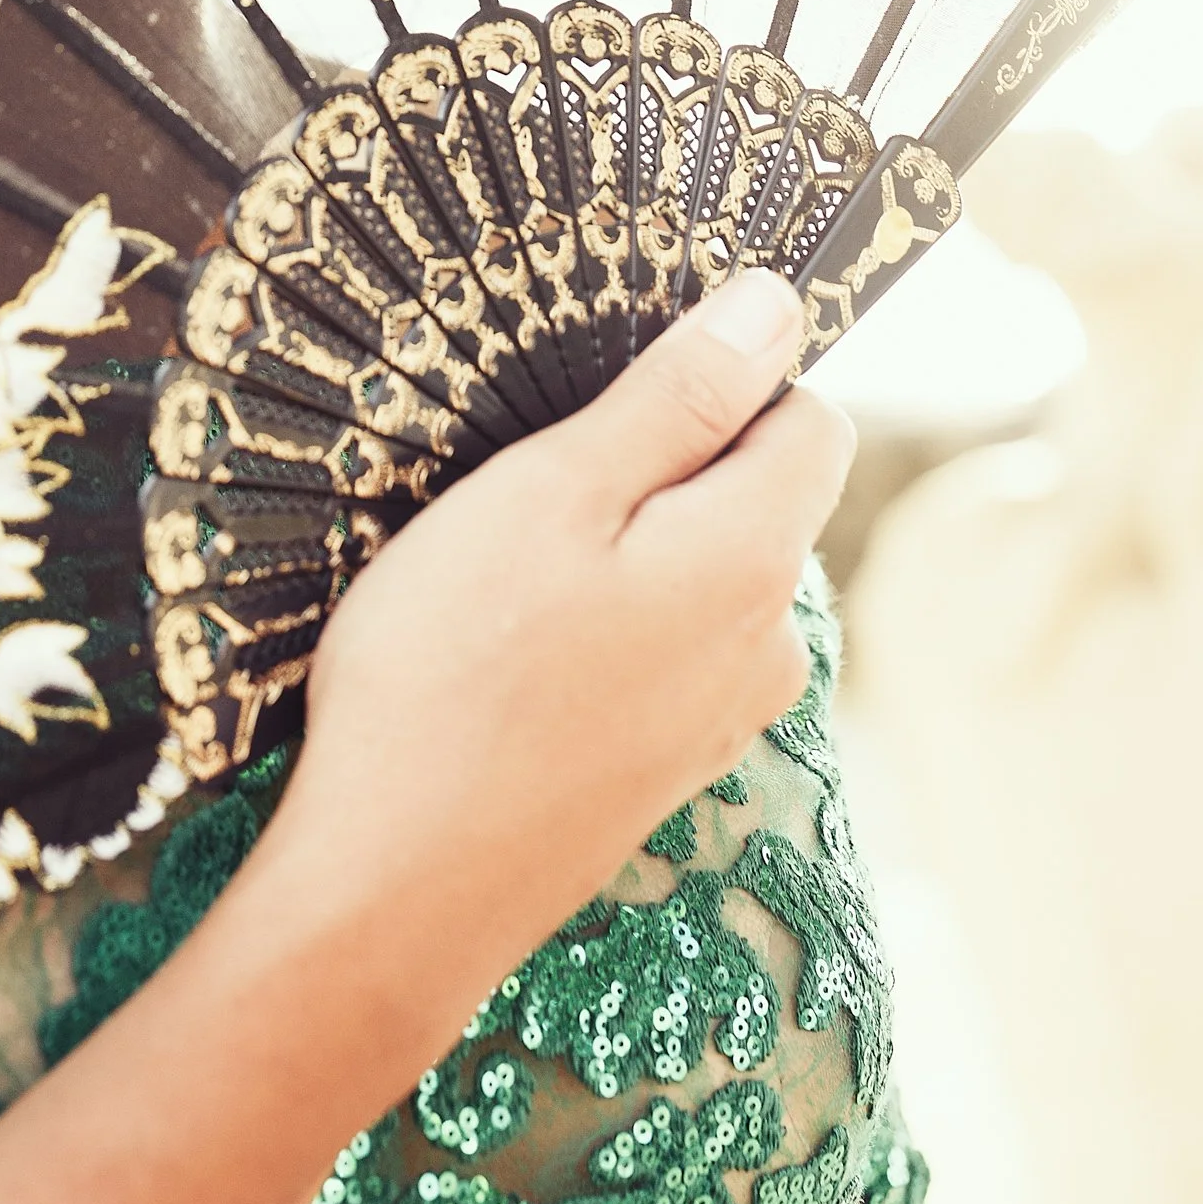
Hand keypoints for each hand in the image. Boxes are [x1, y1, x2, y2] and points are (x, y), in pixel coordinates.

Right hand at [0, 274, 850, 1203]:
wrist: (390, 897)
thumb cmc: (451, 675)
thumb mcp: (550, 494)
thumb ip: (677, 400)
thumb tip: (779, 306)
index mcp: (753, 561)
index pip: (811, 418)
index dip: (729, 372)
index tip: (616, 378)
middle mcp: (766, 646)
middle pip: (756, 496)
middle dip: (664, 461)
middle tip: (529, 477)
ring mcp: (718, 722)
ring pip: (701, 575)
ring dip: (625, 547)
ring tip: (502, 569)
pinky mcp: (663, 772)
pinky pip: (662, 651)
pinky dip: (604, 624)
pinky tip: (508, 649)